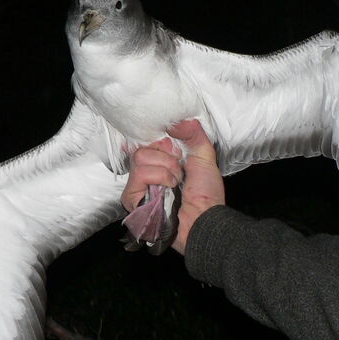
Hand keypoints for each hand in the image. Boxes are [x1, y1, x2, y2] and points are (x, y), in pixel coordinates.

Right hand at [121, 119, 224, 253]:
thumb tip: (176, 121)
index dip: (164, 145)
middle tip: (179, 172)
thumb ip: (194, 133)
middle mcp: (145, 174)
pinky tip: (168, 191)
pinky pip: (139, 175)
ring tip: (175, 184)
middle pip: (142, 148)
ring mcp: (137, 187)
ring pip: (140, 159)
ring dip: (165, 170)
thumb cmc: (206, 195)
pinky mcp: (132, 199)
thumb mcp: (205, 156)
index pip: (147, 141)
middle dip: (167, 159)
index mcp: (159, 163)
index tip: (178, 154)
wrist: (205, 218)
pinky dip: (159, 178)